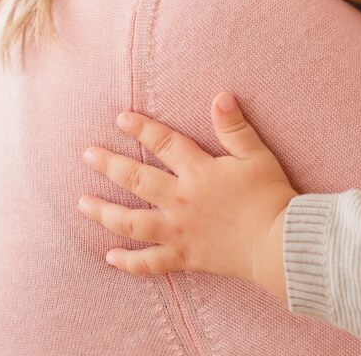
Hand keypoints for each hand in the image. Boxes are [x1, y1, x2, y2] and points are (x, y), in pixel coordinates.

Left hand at [77, 92, 296, 300]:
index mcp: (198, 171)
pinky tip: (110, 257)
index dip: (141, 129)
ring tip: (82, 203)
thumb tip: (220, 97)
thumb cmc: (270, 197)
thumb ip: (235, 127)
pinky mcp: (185, 257)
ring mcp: (179, 231)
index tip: (120, 119)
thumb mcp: (256, 155)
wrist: (278, 244)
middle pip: (136, 179)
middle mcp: (181, 200)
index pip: (163, 143)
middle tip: (87, 155)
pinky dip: (129, 262)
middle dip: (108, 165)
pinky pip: (150, 263)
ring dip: (104, 212)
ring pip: (131, 221)